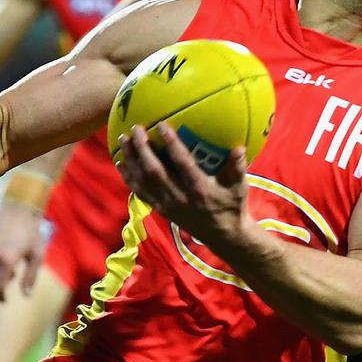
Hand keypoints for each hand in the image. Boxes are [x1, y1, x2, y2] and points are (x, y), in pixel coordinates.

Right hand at [0, 201, 49, 300]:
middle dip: (0, 277)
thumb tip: (26, 295)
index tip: (4, 299)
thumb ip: (31, 277)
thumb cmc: (32, 231)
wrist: (19, 204)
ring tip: (5, 252)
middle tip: (12, 268)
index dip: (0, 296)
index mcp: (6, 260)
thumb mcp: (37, 255)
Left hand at [117, 122, 248, 247]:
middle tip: (135, 129)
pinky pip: (140, 192)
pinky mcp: (161, 209)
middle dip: (142, 150)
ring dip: (131, 161)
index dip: (171, 144)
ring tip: (123, 140)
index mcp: (199, 189)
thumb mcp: (240, 187)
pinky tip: (121, 163)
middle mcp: (180, 197)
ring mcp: (168, 205)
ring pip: (143, 182)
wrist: (223, 235)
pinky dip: (129, 178)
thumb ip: (238, 167)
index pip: (182, 164)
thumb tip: (239, 147)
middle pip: (155, 172)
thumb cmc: (232, 205)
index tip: (161, 125)